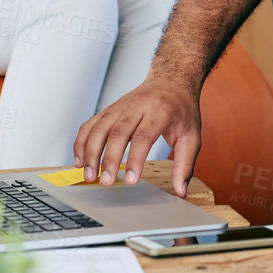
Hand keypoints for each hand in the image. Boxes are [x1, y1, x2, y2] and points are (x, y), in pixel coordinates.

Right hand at [74, 80, 201, 192]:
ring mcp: (121, 106)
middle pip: (118, 133)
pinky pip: (91, 124)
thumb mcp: (191, 135)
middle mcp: (138, 106)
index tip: (130, 180)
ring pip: (99, 128)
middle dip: (108, 159)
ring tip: (89, 176)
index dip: (135, 159)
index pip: (144, 136)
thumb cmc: (181, 110)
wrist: (171, 81)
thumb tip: (181, 191)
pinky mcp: (110, 109)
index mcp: (161, 111)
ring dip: (90, 152)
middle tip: (104, 182)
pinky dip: (82, 142)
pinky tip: (80, 160)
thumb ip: (185, 164)